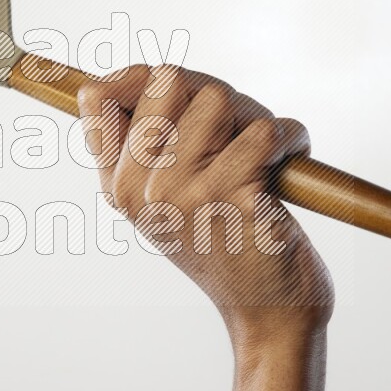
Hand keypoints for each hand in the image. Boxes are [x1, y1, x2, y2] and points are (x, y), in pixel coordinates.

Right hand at [77, 65, 333, 352]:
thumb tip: (117, 79)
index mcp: (117, 185)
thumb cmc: (227, 241)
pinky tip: (288, 167)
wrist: (269, 311)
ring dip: (256, 117)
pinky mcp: (234, 198)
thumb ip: (146, 138)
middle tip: (238, 130)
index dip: (145, 79)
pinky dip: (291, 139)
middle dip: (215, 93)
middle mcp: (140, 188)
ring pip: (220, 98)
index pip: (99, 96)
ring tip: (263, 157)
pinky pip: (266, 132)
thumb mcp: (168, 195)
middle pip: (169, 79)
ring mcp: (183, 194)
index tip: (182, 96)